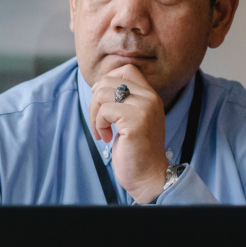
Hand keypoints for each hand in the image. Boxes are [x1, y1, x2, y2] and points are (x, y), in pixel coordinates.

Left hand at [89, 64, 169, 203]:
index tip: (102, 103)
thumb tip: (97, 86)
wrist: (148, 176)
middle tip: (99, 122)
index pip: (126, 70)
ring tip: (102, 132)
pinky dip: (98, 125)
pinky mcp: (135, 121)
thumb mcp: (131, 119)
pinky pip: (104, 111)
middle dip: (95, 102)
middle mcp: (150, 98)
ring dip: (95, 115)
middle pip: (109, 81)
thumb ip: (122, 101)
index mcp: (151, 96)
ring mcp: (144, 108)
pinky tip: (107, 138)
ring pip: (102, 94)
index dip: (108, 81)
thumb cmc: (135, 151)